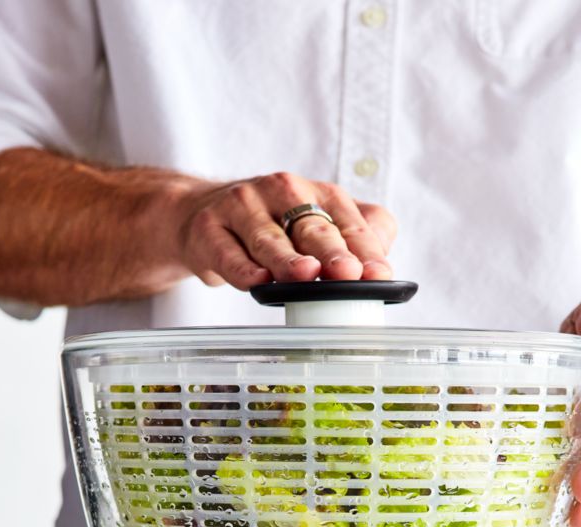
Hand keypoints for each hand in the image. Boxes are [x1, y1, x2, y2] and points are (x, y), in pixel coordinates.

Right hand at [171, 172, 396, 288]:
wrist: (199, 214)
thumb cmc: (270, 226)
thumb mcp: (313, 224)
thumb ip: (353, 238)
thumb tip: (381, 268)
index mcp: (315, 192)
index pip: (348, 220)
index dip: (366, 249)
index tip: (380, 274)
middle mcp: (280, 192)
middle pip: (311, 226)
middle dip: (332, 251)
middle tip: (348, 272)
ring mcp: (241, 207)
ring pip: (268, 239)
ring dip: (287, 259)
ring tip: (306, 275)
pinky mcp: (208, 229)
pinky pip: (227, 253)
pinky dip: (242, 268)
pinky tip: (257, 280)